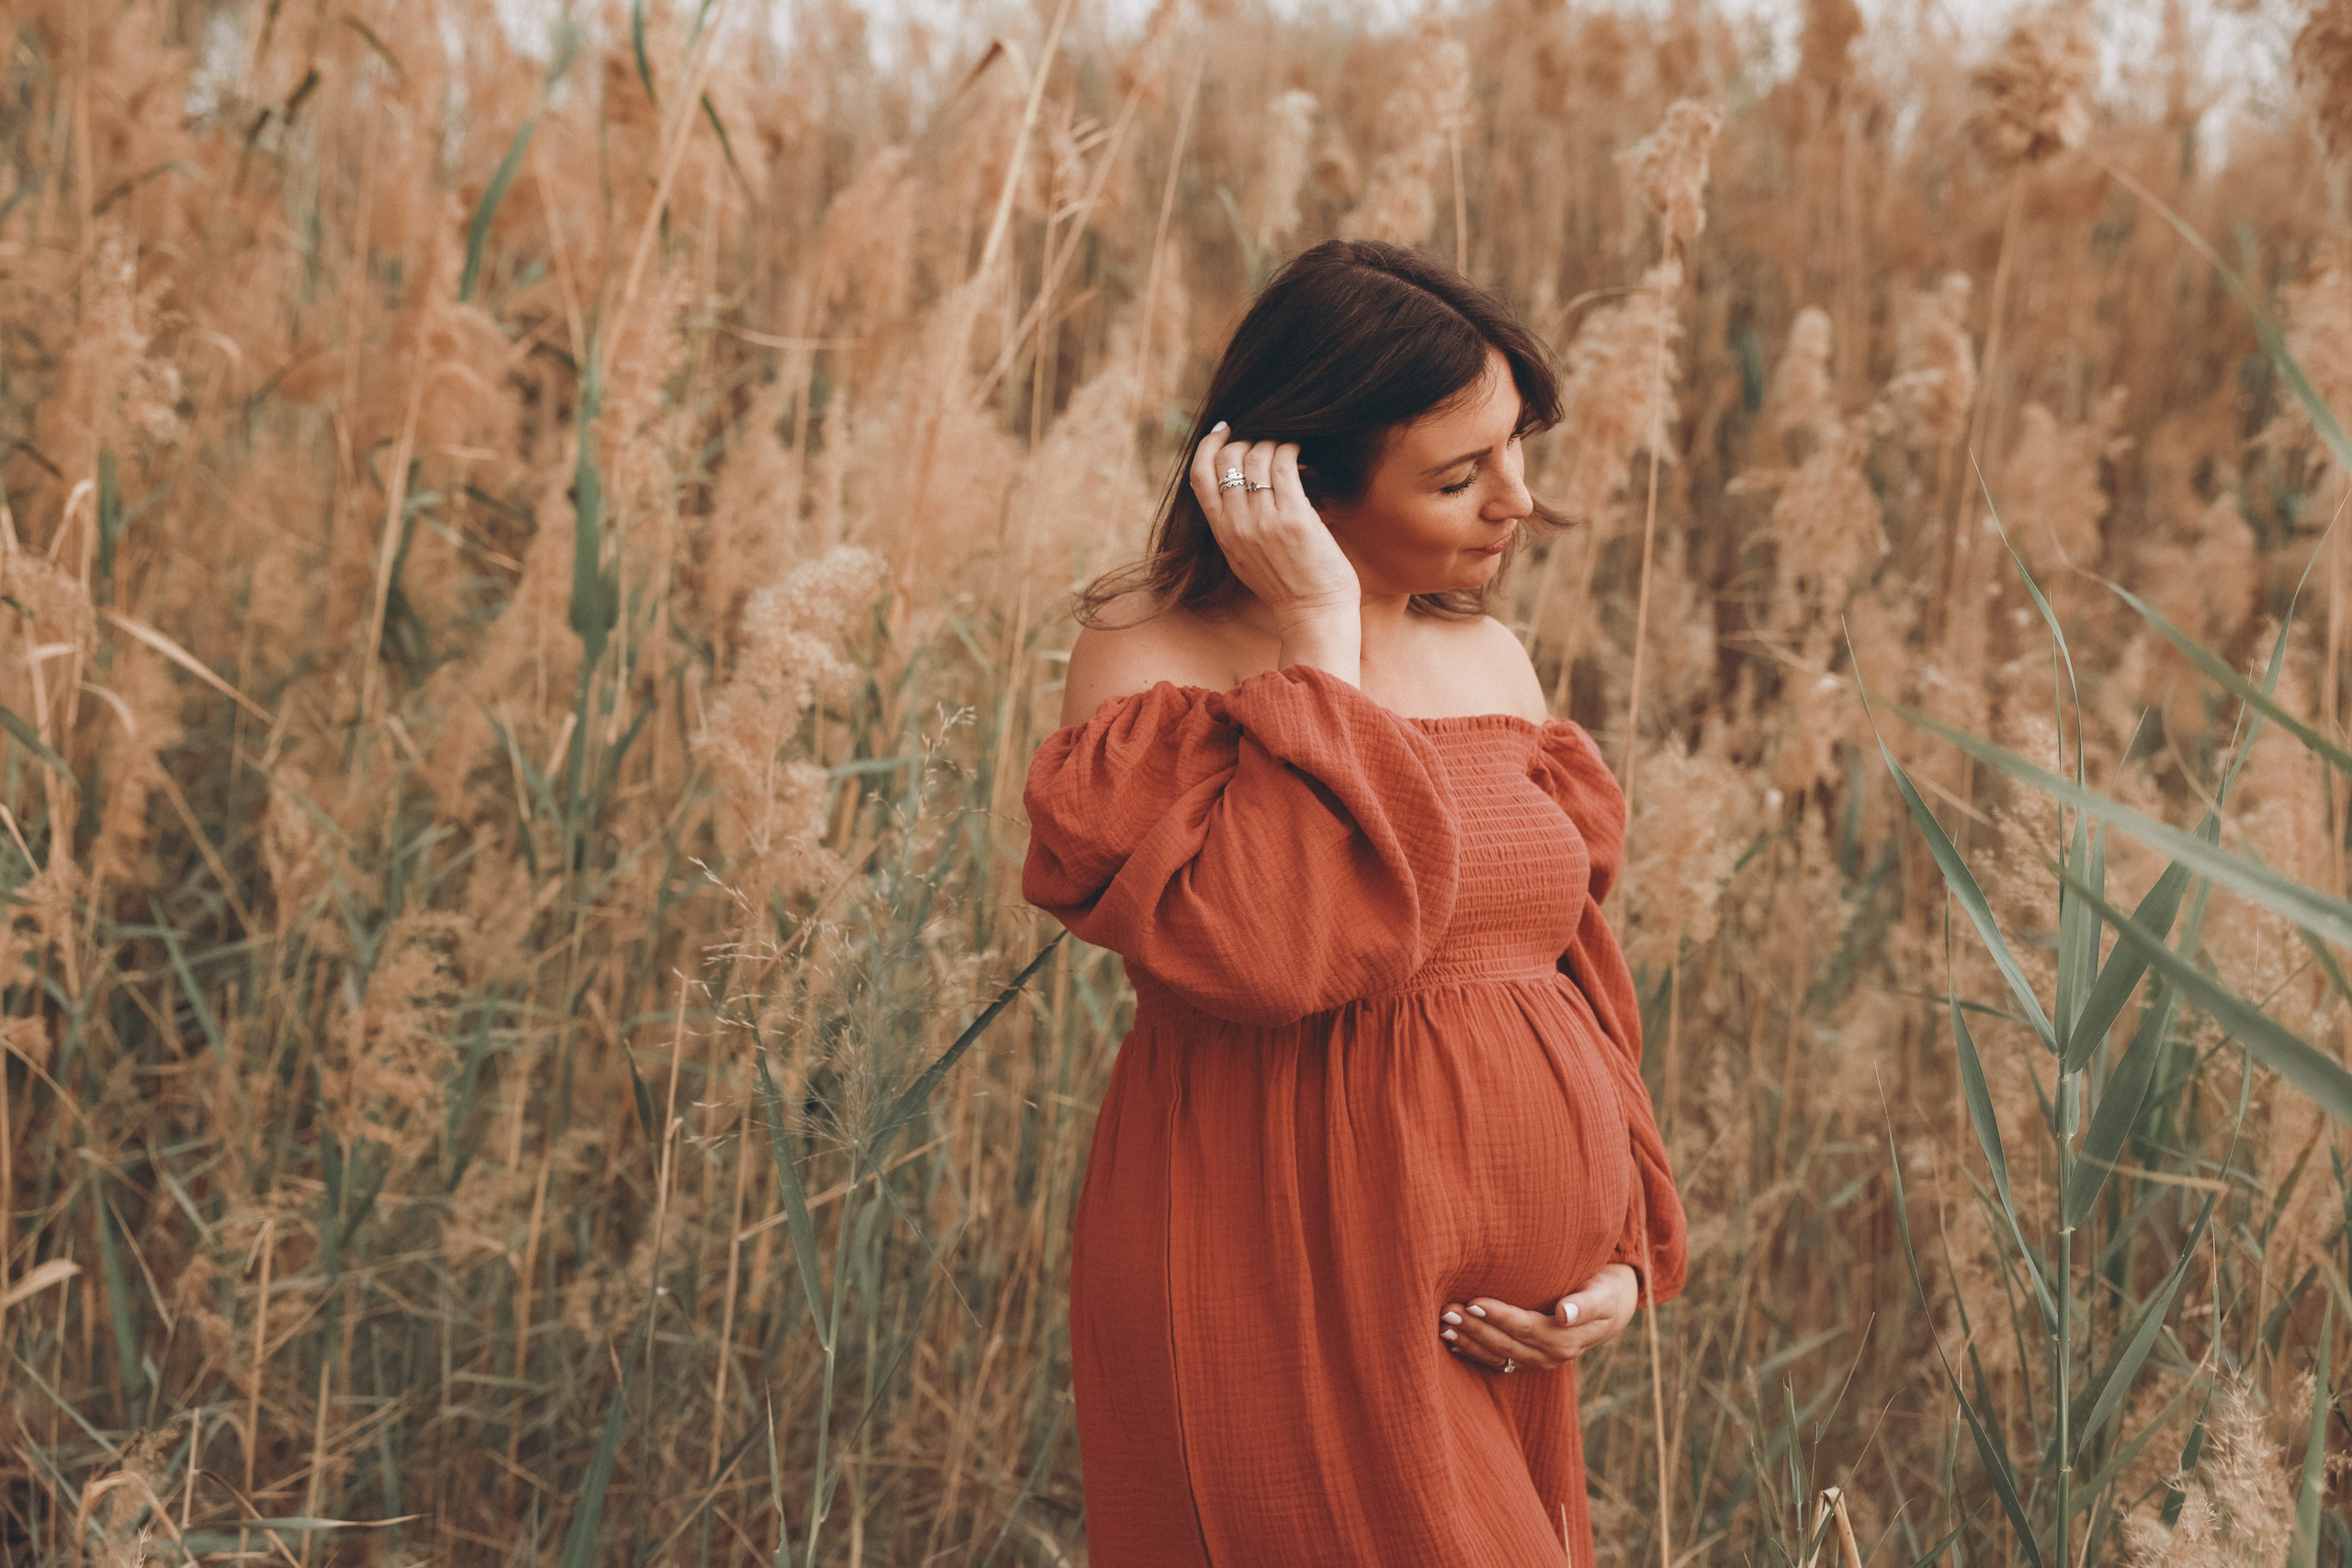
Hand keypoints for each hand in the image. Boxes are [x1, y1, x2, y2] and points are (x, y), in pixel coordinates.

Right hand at [1187, 421, 1359, 638]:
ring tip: (1285, 447)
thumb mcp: (1243, 557)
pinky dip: (1290, 450)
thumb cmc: (1285, 585)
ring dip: (1272, 442)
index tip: (1223, 429)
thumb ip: (1233, 525)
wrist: (1312, 613)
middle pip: (1228, 459)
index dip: (1209, 445)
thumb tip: (1232, 487)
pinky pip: (1284, 466)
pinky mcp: (1294, 518)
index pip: (1199, 476)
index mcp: (1222, 533)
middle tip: (1265, 440)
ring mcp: (1264, 521)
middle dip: (1246, 440)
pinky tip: (1299, 452)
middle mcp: (1237, 525)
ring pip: (1256, 457)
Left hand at [1437, 1264, 1640, 1372]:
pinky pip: (1497, 1359)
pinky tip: (1453, 1342)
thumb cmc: (1605, 1291)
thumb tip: (1564, 1314)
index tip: (1473, 1301)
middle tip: (1447, 1311)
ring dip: (1469, 1342)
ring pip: (1497, 1354)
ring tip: (1442, 1326)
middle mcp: (1549, 1355)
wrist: (1613, 1307)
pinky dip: (1474, 1352)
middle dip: (1474, 1328)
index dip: (1498, 1316)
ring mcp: (1537, 1360)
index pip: (1524, 1327)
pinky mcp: (1528, 1359)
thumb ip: (1584, 1305)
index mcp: (1565, 1339)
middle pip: (1505, 1342)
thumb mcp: (1603, 1295)